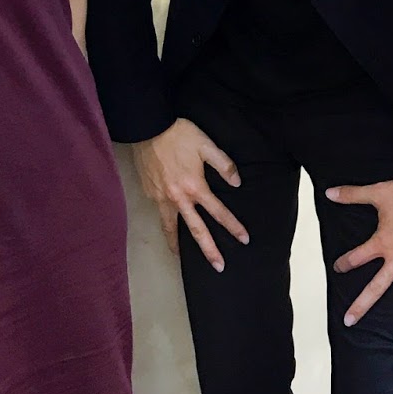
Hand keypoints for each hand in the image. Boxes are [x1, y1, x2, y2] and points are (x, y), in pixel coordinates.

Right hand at [132, 119, 248, 271]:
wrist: (147, 127)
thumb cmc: (178, 134)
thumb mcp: (206, 144)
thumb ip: (224, 164)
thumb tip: (237, 182)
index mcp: (195, 187)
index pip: (218, 212)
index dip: (233, 226)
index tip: (244, 239)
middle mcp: (178, 198)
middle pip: (196, 230)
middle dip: (209, 250)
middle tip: (219, 267)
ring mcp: (161, 198)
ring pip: (170, 228)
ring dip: (177, 245)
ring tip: (182, 259)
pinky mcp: (149, 194)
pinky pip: (160, 214)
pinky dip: (165, 224)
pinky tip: (168, 226)